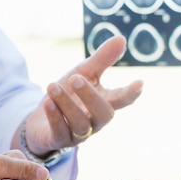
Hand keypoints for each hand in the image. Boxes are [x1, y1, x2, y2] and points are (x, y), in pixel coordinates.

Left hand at [21, 35, 142, 155]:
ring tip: (53, 86)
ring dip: (67, 104)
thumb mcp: (83, 73)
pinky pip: (61, 132)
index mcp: (105, 103)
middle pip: (104, 115)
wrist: (41, 119)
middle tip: (76, 78)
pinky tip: (48, 103)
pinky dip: (55, 117)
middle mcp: (95, 120)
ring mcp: (79, 133)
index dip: (131, 93)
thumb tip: (122, 38)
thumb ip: (102, 59)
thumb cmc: (68, 94)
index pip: (122, 100)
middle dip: (91, 97)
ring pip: (80, 124)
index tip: (139, 83)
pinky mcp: (60, 140)